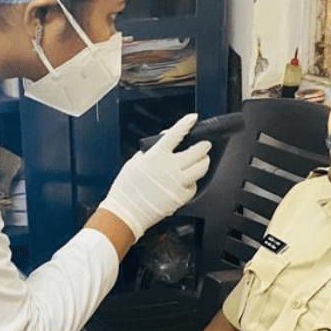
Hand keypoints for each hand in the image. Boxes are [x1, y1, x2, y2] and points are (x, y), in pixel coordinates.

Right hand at [100, 113, 211, 238]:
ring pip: (201, 168)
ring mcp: (177, 183)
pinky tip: (188, 180)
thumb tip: (163, 140)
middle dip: (204, 146)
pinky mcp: (180, 197)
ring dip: (204, 162)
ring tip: (203, 160)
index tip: (193, 118)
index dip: (186, 123)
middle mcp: (169, 168)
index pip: (175, 134)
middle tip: (205, 145)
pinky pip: (193, 186)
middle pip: (196, 151)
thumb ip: (152, 150)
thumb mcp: (135, 161)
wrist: (126, 211)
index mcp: (156, 156)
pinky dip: (193, 181)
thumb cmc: (126, 188)